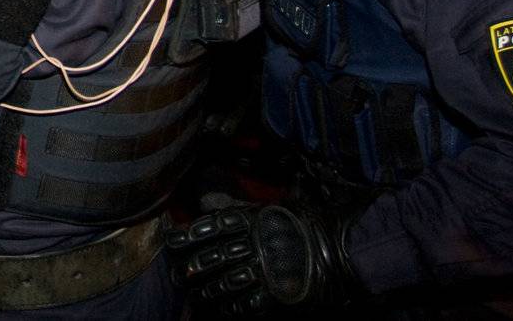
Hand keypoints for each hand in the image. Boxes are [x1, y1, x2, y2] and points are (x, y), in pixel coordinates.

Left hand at [167, 205, 354, 315]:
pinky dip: (232, 307)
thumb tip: (209, 202)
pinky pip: (250, 302)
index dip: (192, 233)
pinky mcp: (279, 291)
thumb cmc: (303, 225)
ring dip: (208, 290)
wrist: (340, 248)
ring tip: (194, 296)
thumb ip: (242, 210)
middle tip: (175, 274)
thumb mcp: (271, 208)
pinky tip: (220, 311)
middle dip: (194, 265)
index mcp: (255, 220)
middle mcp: (258, 244)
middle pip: (217, 254)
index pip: (216, 225)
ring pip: (229, 281)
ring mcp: (268, 269)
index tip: (172, 240)